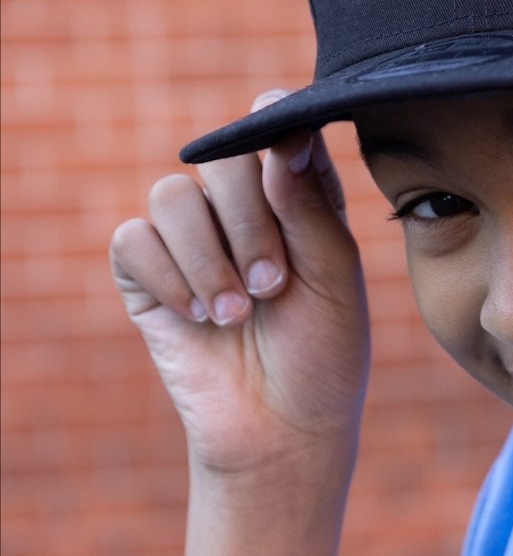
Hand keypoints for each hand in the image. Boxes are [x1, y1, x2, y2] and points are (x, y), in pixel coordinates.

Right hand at [110, 94, 369, 479]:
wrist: (281, 429)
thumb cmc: (323, 353)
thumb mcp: (335, 278)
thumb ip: (309, 207)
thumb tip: (279, 136)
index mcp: (296, 196)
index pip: (277, 131)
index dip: (273, 126)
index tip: (285, 150)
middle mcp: (241, 207)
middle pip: (220, 159)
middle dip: (247, 221)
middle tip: (272, 285)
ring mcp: (189, 238)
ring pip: (172, 195)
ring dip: (208, 259)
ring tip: (238, 315)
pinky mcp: (144, 274)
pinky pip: (134, 239)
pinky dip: (169, 278)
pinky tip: (199, 319)